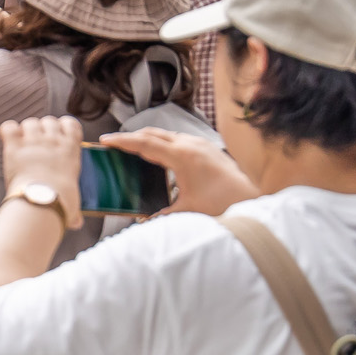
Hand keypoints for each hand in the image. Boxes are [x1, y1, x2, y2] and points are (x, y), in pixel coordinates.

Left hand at [0, 116, 82, 222]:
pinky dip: (8, 131)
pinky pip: (9, 127)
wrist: (42, 202)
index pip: (70, 123)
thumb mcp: (74, 202)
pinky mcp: (14, 146)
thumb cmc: (61, 203)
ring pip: (29, 122)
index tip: (58, 136)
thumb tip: (76, 222)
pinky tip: (9, 141)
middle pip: (48, 121)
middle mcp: (53, 140)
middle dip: (42, 129)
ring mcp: (33, 141)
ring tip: (23, 145)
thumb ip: (74, 208)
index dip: (62, 126)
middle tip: (38, 144)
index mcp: (71, 148)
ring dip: (25, 131)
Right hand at [102, 128, 257, 216]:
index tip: (106, 140)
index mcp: (182, 157)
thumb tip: (142, 222)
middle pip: (153, 133)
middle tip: (114, 143)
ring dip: (148, 139)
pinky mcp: (207, 148)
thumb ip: (160, 215)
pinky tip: (160, 157)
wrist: (250, 200)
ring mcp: (201, 144)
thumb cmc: (222, 205)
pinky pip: (179, 139)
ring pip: (167, 134)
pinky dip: (163, 144)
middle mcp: (191, 145)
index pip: (144, 143)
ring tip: (133, 149)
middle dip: (131, 137)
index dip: (122, 141)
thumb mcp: (186, 212)